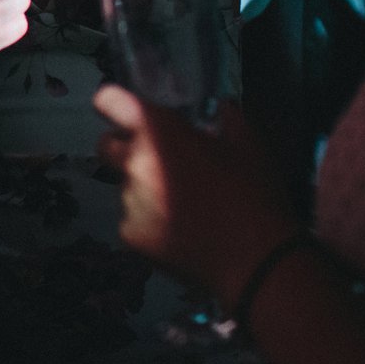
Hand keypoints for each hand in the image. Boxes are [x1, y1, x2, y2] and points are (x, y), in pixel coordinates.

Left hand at [92, 85, 299, 307]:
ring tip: (184, 204)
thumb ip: (226, 117)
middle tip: (159, 159)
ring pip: (126, 186)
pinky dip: (150, 222)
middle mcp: (134, 163)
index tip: (128, 114)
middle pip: (108, 146)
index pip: (109, 101)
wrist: (256, 262)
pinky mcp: (130, 236)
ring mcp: (129, 202)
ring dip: (145, 189)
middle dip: (125, 148)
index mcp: (158, 132)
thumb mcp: (249, 144)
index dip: (115, 104)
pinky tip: (181, 230)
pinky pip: (133, 219)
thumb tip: (219, 109)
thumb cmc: (254, 195)